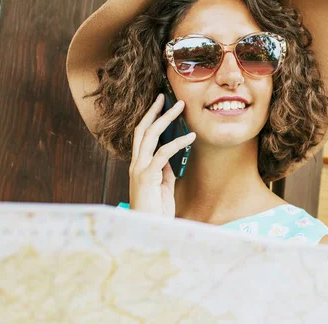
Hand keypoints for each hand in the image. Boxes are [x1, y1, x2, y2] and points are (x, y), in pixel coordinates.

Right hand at [128, 93, 195, 216]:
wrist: (149, 230)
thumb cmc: (156, 211)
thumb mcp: (163, 187)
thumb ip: (165, 171)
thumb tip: (170, 158)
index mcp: (139, 165)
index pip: (142, 136)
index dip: (151, 119)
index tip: (161, 105)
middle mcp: (136, 164)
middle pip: (143, 130)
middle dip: (155, 112)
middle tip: (166, 97)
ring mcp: (139, 169)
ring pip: (150, 136)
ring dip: (166, 119)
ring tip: (180, 108)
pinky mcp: (147, 177)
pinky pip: (163, 153)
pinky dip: (178, 142)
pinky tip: (191, 136)